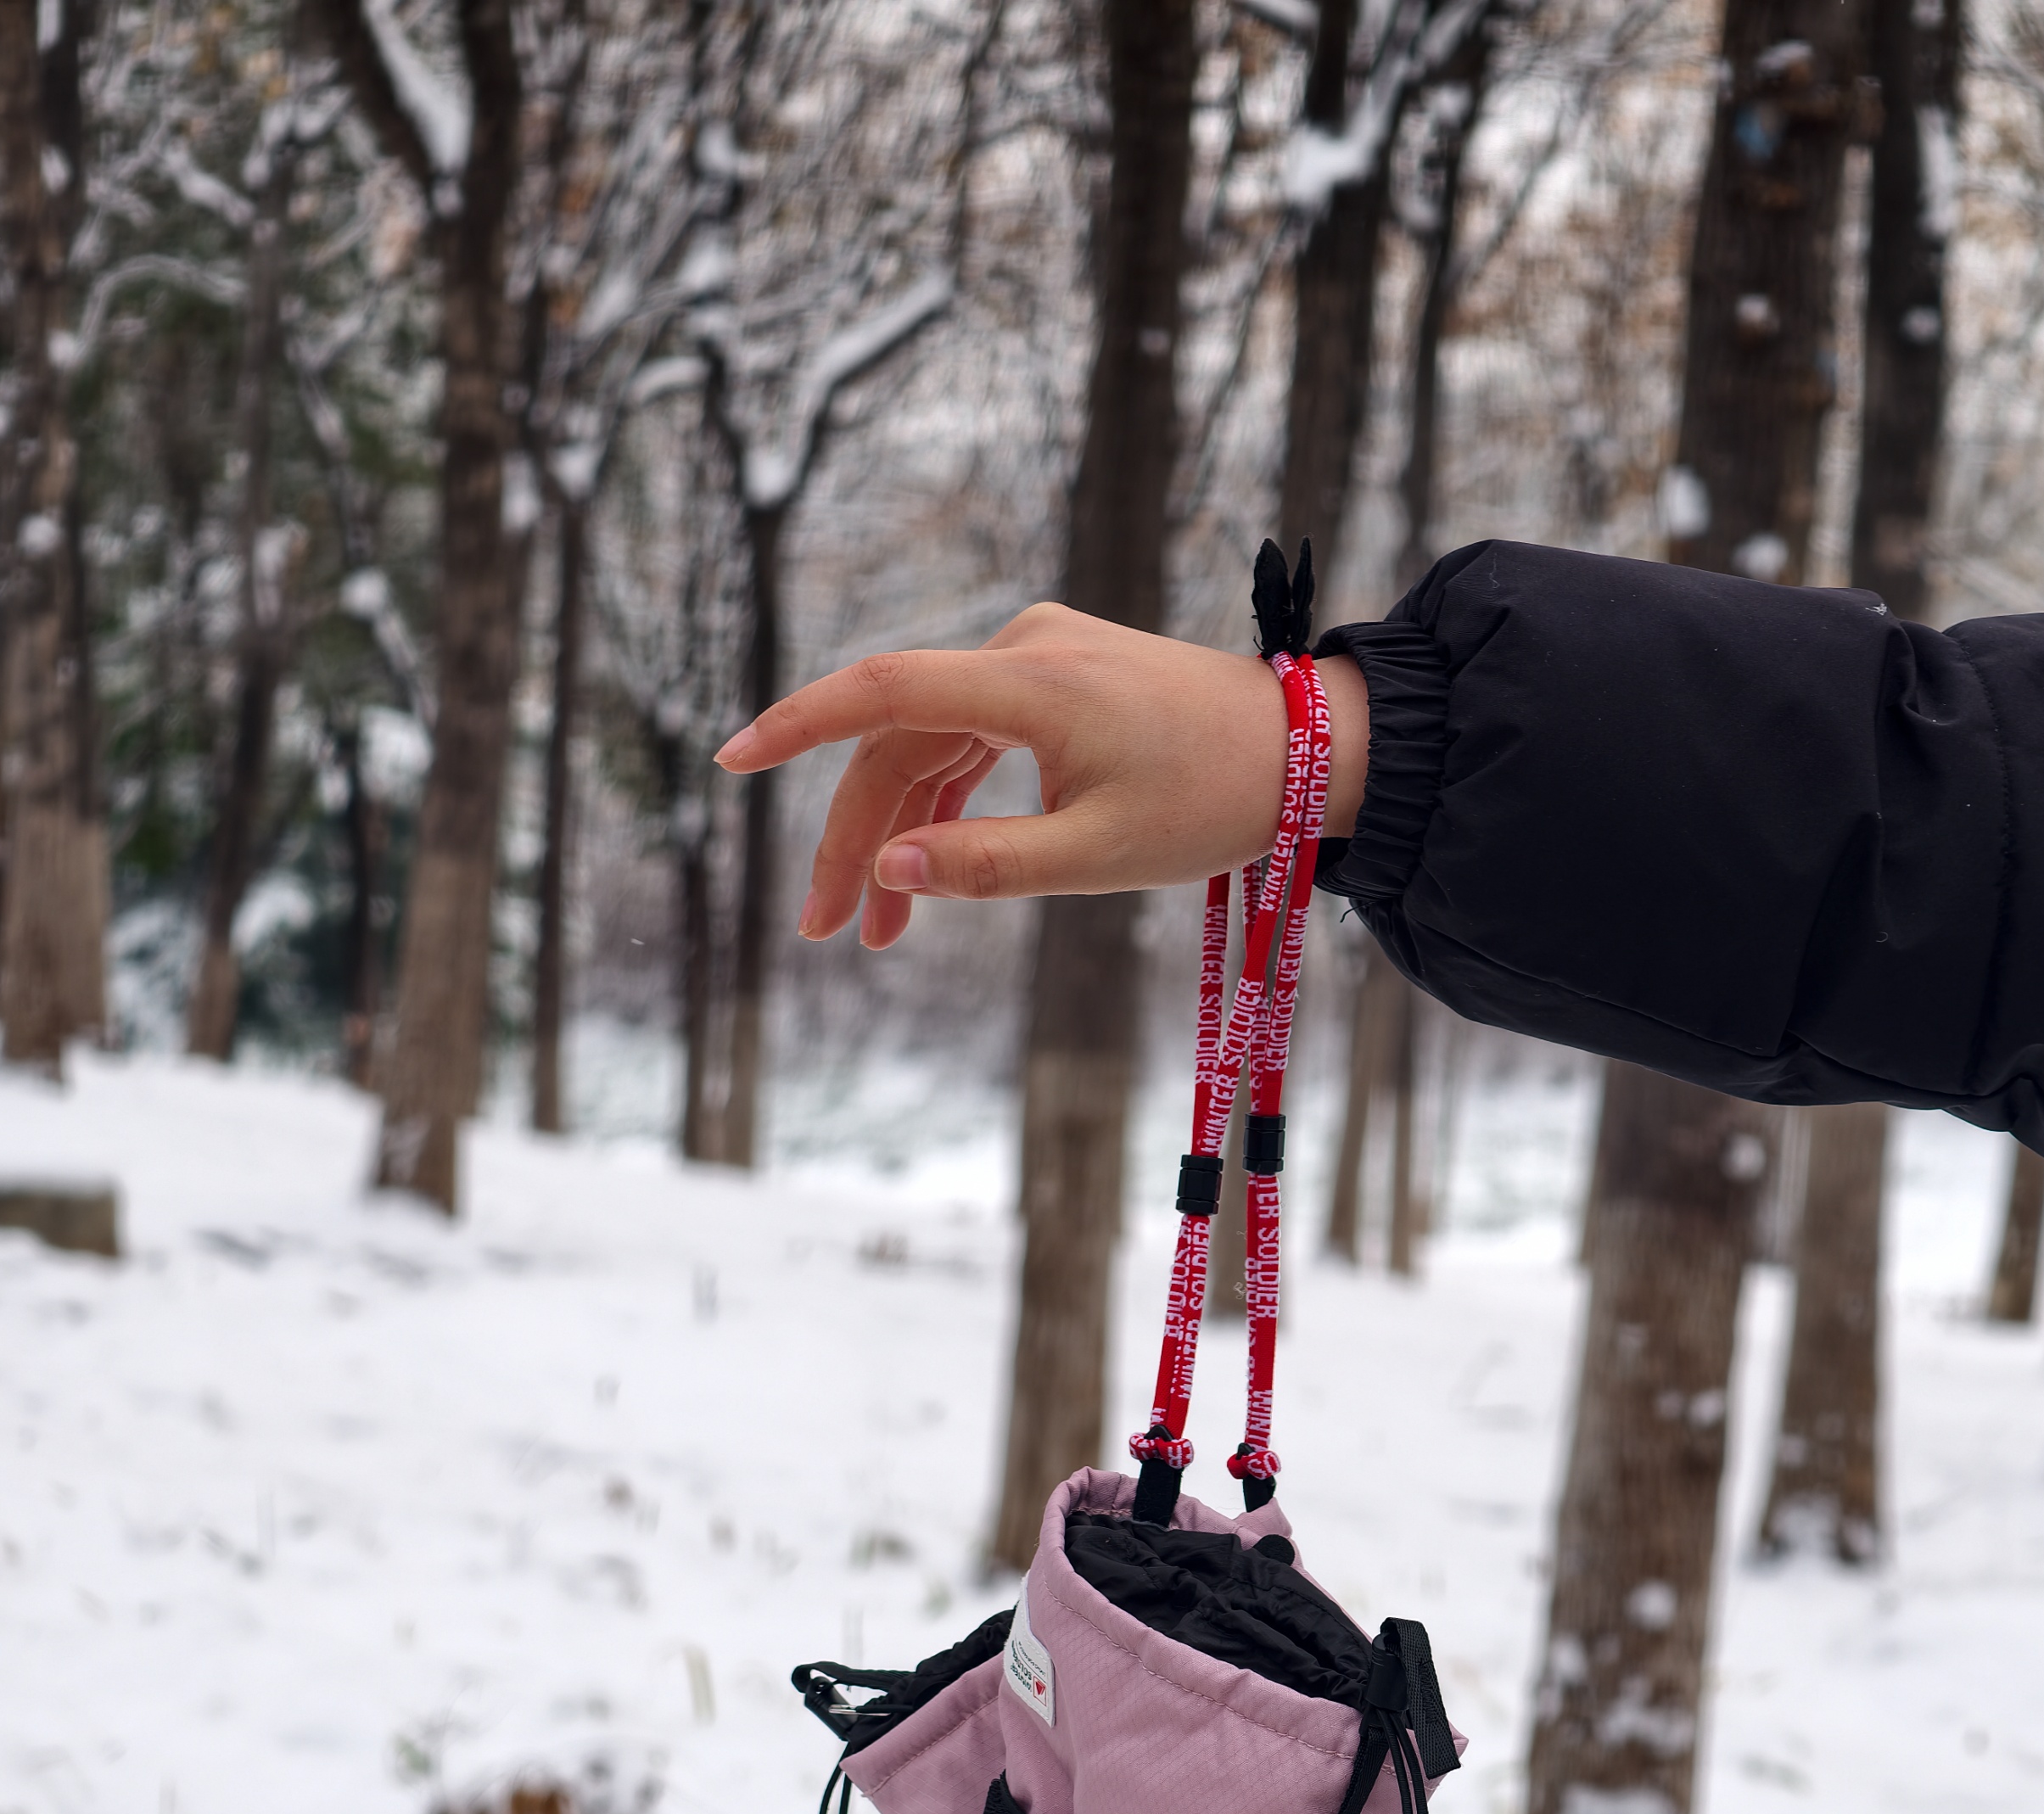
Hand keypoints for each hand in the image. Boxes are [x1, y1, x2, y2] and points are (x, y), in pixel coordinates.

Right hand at [714, 601, 1369, 949]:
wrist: (1311, 750)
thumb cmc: (1215, 800)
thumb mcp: (1099, 853)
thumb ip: (988, 864)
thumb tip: (889, 870)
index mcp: (1028, 681)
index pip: (880, 693)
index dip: (796, 725)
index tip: (732, 761)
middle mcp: (1023, 650)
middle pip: (901, 741)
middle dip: (856, 837)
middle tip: (828, 932)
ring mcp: (1041, 658)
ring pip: (935, 746)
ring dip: (899, 833)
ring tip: (874, 933)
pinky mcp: (1060, 679)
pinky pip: (975, 738)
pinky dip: (947, 804)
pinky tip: (926, 870)